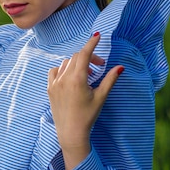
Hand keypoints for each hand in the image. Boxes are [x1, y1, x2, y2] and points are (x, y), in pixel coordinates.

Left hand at [47, 32, 123, 169]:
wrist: (71, 133)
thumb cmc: (88, 116)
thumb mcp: (101, 97)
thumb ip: (110, 79)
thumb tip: (120, 67)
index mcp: (77, 79)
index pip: (84, 54)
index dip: (91, 43)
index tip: (97, 36)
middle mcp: (64, 78)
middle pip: (76, 57)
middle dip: (89, 57)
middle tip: (99, 66)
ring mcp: (55, 83)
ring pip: (66, 63)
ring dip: (77, 63)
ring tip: (87, 75)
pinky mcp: (50, 88)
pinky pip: (55, 71)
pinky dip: (63, 69)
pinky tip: (71, 78)